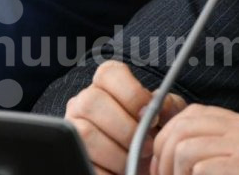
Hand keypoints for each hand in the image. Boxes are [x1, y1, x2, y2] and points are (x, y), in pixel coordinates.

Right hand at [65, 60, 187, 174]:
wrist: (138, 164)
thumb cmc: (151, 135)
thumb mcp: (166, 117)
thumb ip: (168, 106)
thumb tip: (159, 104)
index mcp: (107, 84)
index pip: (109, 73)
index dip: (131, 93)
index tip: (150, 114)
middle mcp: (84, 101)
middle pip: (93, 102)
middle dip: (126, 128)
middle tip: (146, 146)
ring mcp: (72, 126)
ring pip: (84, 133)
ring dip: (115, 152)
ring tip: (132, 161)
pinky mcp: (69, 152)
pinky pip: (80, 160)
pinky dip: (104, 170)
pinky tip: (118, 172)